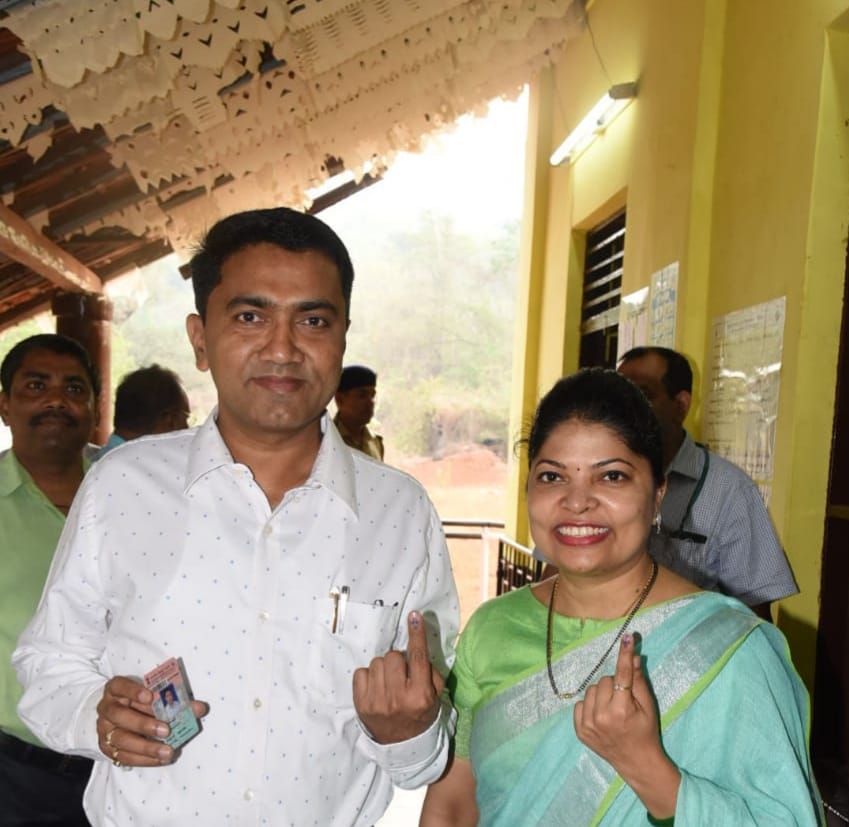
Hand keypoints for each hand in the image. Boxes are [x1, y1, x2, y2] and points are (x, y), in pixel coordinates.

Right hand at [96, 676, 207, 766]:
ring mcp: (104, 730)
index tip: (150, 696)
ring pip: (121, 739)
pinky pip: (124, 757)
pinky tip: (161, 759)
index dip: (133, 690)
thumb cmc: (140, 701)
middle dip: (144, 724)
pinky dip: (144, 759)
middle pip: (120, 716)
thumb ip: (173, 699)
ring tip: (168, 751)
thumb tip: (200, 708)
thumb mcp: (152, 694)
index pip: (119, 686)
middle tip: (166, 730)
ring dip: (146, 747)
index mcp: (115, 690)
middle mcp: (107, 708)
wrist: (117, 715)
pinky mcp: (107, 748)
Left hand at [352, 611, 443, 744]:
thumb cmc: (421, 715)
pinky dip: (368, 677)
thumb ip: (431, 671)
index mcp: (420, 695)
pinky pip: (361, 672)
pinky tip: (376, 688)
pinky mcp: (361, 704)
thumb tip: (417, 644)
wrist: (402, 746)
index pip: (417, 657)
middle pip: (392, 656)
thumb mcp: (436, 696)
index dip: (416, 634)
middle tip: (401, 674)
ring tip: (389, 683)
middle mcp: (397, 698)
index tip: (414, 616)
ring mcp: (377, 702)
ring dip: (383, 669)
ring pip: (376, 662)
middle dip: (397, 661)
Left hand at [573, 633, 659, 768]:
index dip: (625, 655)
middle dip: (614, 685)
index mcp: (622, 710)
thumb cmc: (645, 731)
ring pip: (591, 690)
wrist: (636, 762)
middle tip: (623, 699)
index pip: (622, 674)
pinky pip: (580, 703)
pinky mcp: (579, 730)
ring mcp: (588, 724)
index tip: (628, 637)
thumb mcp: (648, 706)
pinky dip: (590, 706)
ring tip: (612, 708)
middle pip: (604, 680)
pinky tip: (601, 717)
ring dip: (601, 694)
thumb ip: (638, 680)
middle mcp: (602, 716)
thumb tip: (632, 656)